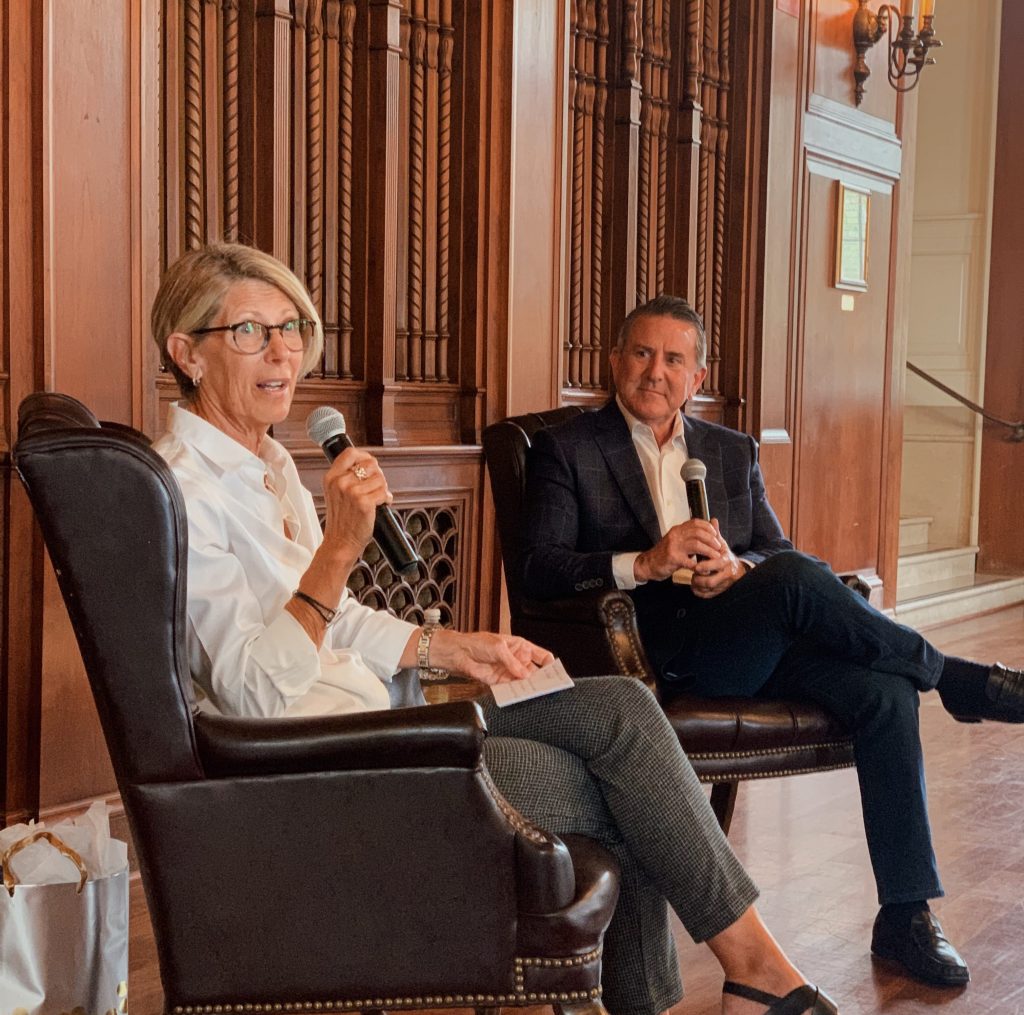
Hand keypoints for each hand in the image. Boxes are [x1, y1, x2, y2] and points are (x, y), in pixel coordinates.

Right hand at [320, 447, 392, 563]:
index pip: (350, 453)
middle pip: (371, 464)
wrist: (340, 543)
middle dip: (378, 475)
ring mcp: (351, 492)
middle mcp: (340, 482)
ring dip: (383, 489)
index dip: (365, 456)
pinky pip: (384, 492)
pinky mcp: (364, 503)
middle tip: (377, 488)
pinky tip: (382, 505)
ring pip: (380, 479)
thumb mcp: (336, 494)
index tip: (371, 466)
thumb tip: (370, 464)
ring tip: (377, 499)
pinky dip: (387, 499)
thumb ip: (346, 478)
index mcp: (331, 477)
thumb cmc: (342, 520)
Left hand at [429, 630, 553, 683]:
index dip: (550, 664)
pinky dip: (515, 693)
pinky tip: (519, 696)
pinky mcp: (500, 683)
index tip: (554, 673)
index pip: (542, 656)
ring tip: (534, 693)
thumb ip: (512, 662)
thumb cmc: (478, 643)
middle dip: (541, 679)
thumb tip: (525, 674)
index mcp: (521, 647)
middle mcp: (518, 661)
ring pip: (524, 682)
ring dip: (529, 688)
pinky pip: (511, 690)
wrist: (460, 653)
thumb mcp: (498, 648)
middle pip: (535, 672)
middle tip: (547, 686)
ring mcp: (510, 672)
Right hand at [634, 518, 725, 582]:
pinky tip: (703, 569)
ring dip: (709, 551)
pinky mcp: (673, 558)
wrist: (648, 564)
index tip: (716, 534)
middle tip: (719, 547)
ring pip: (696, 544)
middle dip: (712, 539)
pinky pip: (690, 561)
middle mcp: (675, 535)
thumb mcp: (676, 541)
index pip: (696, 523)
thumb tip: (706, 532)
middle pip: (698, 532)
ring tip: (715, 556)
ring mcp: (673, 546)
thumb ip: (689, 537)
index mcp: (677, 530)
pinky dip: (699, 566)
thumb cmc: (664, 554)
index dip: (708, 527)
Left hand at [690, 520, 746, 598]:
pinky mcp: (720, 591)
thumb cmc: (725, 556)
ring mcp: (723, 584)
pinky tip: (695, 587)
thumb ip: (715, 534)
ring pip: (708, 589)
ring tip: (693, 580)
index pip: (714, 565)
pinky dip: (699, 592)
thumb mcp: (721, 545)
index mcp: (725, 560)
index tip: (696, 566)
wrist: (737, 570)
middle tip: (693, 574)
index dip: (704, 566)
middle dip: (698, 579)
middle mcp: (726, 573)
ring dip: (697, 586)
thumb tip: (713, 520)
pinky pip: (708, 595)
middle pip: (710, 581)